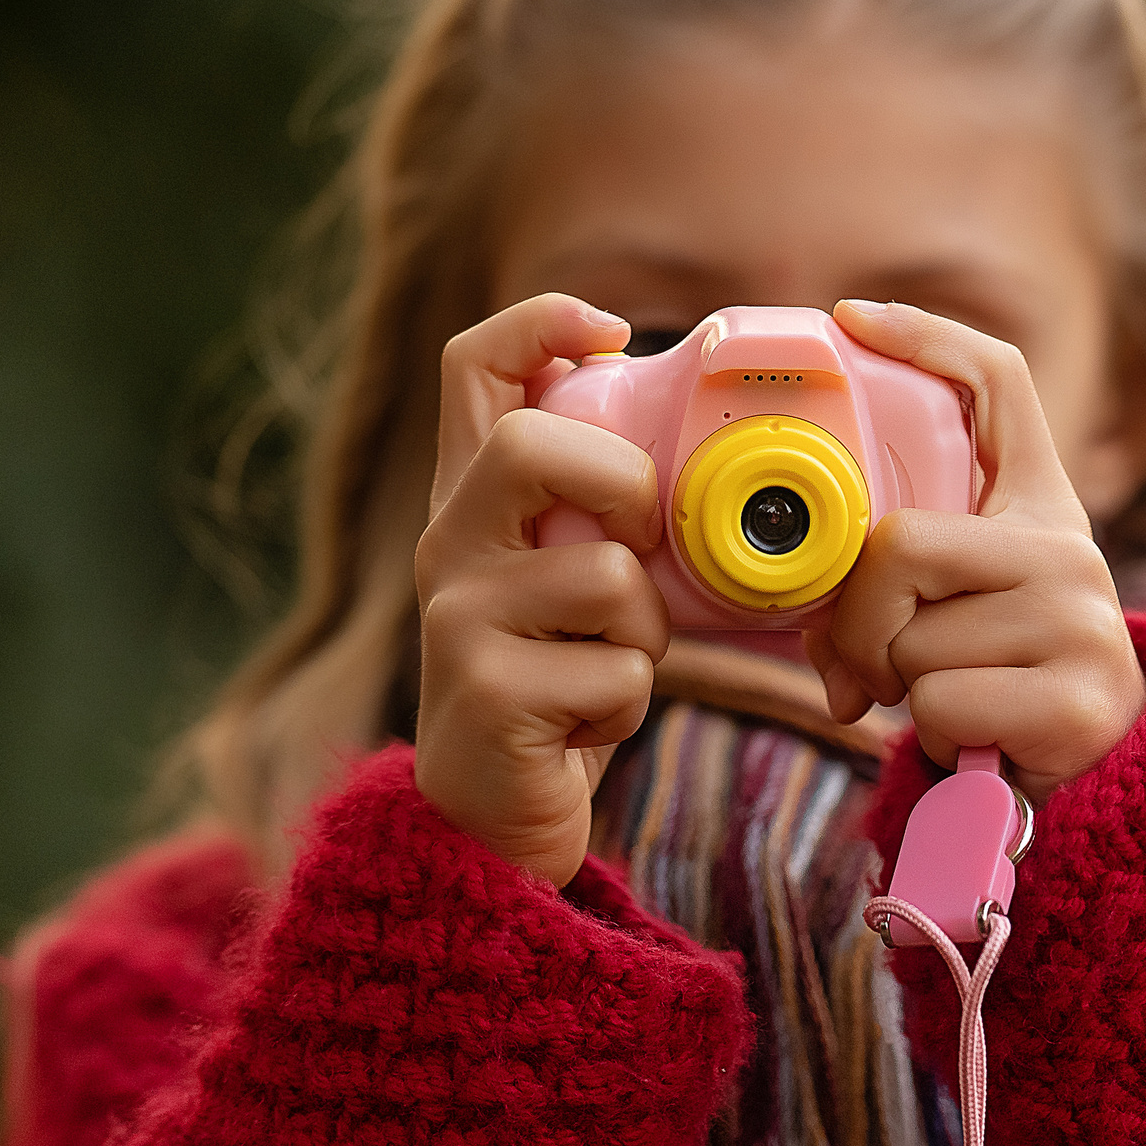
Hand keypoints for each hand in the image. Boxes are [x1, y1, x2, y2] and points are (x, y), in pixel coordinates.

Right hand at [414, 294, 666, 884]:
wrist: (496, 821)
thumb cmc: (561, 687)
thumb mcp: (575, 584)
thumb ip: (607, 514)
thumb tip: (700, 445)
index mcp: (473, 504)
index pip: (474, 368)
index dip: (538, 324)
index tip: (609, 330)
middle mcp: (446, 546)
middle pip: (526, 448)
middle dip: (621, 489)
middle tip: (642, 548)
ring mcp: (455, 619)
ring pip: (604, 577)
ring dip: (645, 634)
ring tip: (611, 669)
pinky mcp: (484, 695)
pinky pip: (615, 673)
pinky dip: (629, 704)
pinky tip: (585, 726)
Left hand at [809, 299, 1144, 799]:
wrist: (1103, 777)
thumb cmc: (1004, 682)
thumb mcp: (963, 608)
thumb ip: (893, 586)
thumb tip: (818, 631)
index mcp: (1039, 506)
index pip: (998, 385)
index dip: (926, 338)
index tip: (854, 317)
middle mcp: (1069, 548)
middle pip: (899, 544)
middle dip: (858, 620)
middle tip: (876, 664)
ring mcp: (1080, 622)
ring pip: (910, 641)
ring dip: (901, 687)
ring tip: (954, 698)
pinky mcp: (1074, 698)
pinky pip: (937, 701)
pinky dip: (932, 732)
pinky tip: (977, 733)